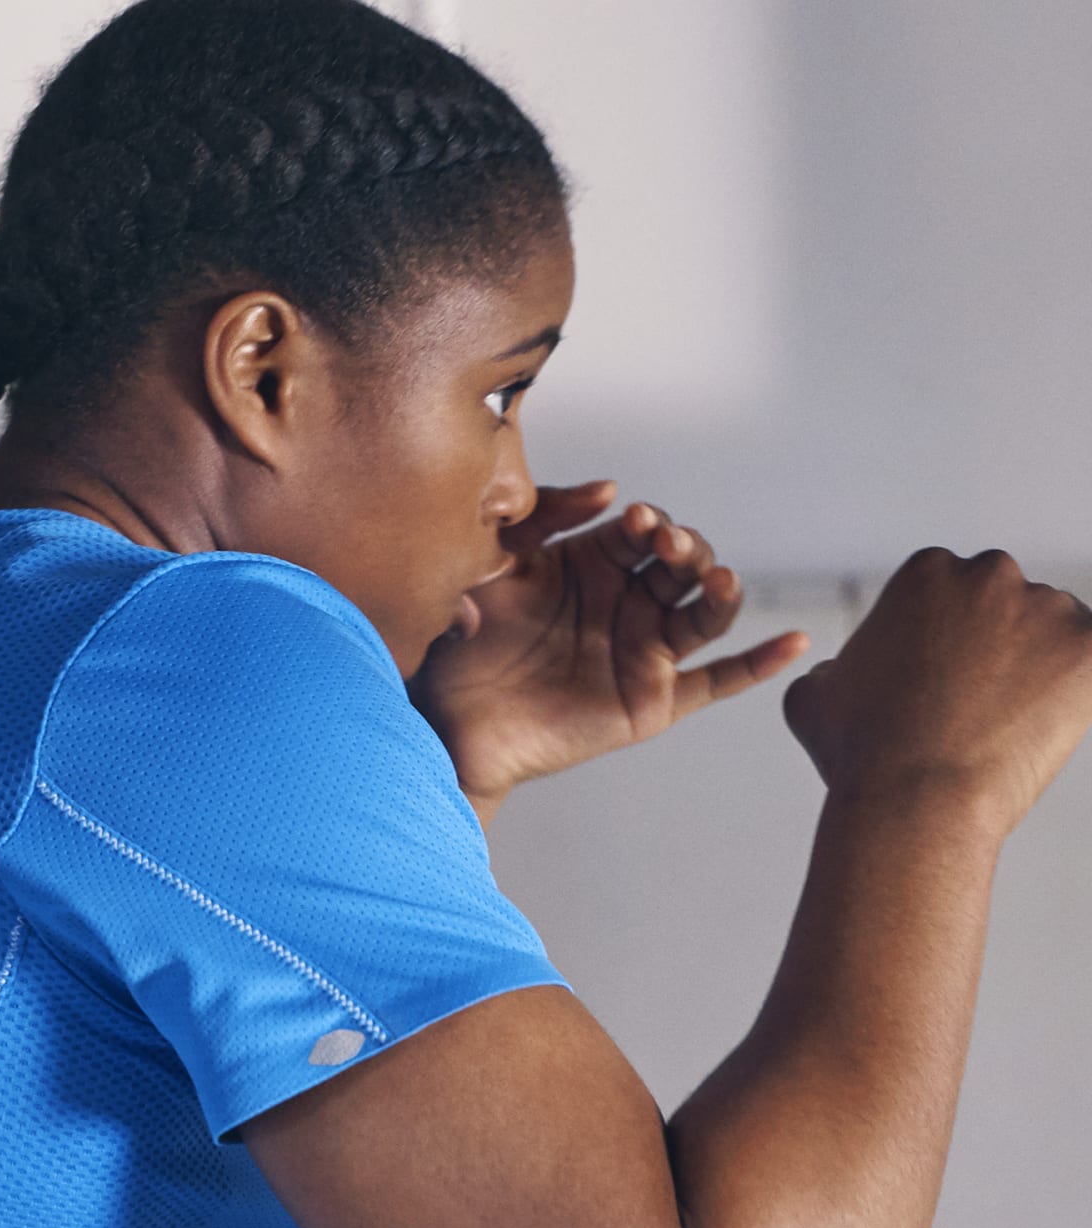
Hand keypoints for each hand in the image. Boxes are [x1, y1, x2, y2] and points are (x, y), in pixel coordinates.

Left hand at [409, 480, 810, 812]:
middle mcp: (627, 603)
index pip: (642, 532)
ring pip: (705, 614)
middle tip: (664, 545)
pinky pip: (716, 682)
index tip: (634, 521)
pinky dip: (759, 663)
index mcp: (594, 564)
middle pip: (684, 565)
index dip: (649, 524)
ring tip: (719, 580)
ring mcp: (644, 652)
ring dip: (721, 591)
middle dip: (685, 550)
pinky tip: (796, 641)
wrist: (447, 722)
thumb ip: (541, 517)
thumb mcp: (494, 565)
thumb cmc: (462, 639)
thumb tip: (609, 488)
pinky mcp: (651, 702)